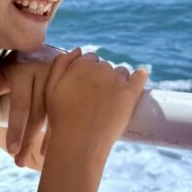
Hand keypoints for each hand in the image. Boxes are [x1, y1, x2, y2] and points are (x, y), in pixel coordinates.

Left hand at [0, 47, 64, 167]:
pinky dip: (57, 132)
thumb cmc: (15, 64)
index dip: (16, 128)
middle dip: (29, 139)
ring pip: (54, 115)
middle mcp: (45, 73)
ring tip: (32, 160)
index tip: (12, 149)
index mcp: (24, 70)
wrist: (41, 43)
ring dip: (43, 140)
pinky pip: (65, 112)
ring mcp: (62, 79)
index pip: (21, 104)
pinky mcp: (71, 84)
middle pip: (38, 113)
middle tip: (19, 161)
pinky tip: (49, 149)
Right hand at [42, 47, 149, 168]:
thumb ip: (61, 63)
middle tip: (95, 97)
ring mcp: (117, 80)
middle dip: (101, 78)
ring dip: (117, 81)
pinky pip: (139, 77)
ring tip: (110, 99)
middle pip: (105, 67)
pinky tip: (140, 76)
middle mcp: (101, 68)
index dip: (87, 73)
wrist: (79, 141)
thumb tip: (79, 50)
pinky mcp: (130, 93)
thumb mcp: (51, 87)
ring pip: (121, 73)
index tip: (85, 87)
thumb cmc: (61, 116)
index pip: (90, 60)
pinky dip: (140, 76)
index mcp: (82, 64)